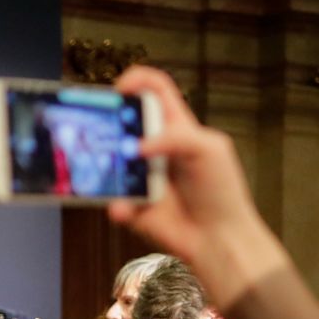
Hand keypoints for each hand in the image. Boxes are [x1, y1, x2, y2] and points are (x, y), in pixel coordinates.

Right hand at [107, 66, 291, 309]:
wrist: (219, 238)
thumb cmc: (221, 189)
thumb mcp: (209, 149)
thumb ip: (175, 137)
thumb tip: (136, 147)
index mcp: (176, 127)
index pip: (153, 91)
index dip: (136, 81)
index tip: (119, 89)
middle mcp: (154, 148)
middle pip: (123, 124)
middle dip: (107, 123)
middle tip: (96, 129)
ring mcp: (140, 177)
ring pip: (110, 163)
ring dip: (105, 165)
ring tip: (105, 170)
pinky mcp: (132, 206)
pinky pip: (114, 201)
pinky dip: (117, 205)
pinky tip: (126, 209)